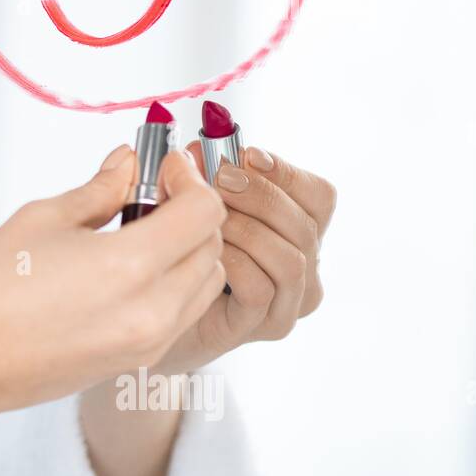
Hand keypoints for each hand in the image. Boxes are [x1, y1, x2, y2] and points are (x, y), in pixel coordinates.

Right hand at [0, 144, 226, 475]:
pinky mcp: (135, 363)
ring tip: (139, 230)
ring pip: (203, 285)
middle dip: (191, 212)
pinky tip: (127, 267)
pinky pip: (180, 314)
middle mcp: (154, 311)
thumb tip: (128, 163)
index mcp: (131, 266)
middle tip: (151, 190)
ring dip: (187, 250)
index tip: (161, 166)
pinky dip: (173, 283)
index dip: (189, 179)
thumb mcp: (41, 220)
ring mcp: (148, 343)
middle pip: (211, 247)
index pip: (204, 211)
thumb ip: (99, 190)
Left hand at [151, 144, 337, 374]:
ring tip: (207, 220)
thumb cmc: (180, 252)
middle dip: (258, 195)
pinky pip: (260, 289)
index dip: (285, 172)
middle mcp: (305, 269)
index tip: (245, 154)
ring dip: (245, 230)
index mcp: (298, 232)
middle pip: (305, 224)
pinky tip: (207, 253)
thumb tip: (198, 149)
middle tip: (217, 181)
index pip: (320, 196)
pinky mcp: (263, 327)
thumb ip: (202, 174)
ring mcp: (288, 302)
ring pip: (290, 259)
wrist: (156, 313)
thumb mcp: (192, 203)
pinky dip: (233, 264)